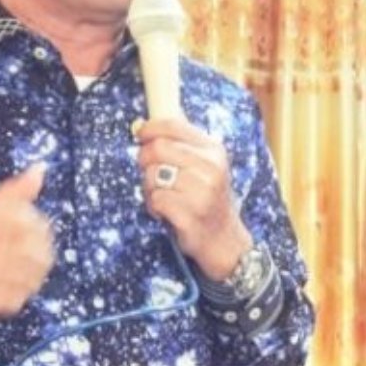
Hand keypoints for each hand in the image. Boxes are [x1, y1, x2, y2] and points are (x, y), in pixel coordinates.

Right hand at [0, 164, 54, 326]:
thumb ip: (7, 193)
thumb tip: (40, 170)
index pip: (22, 217)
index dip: (41, 229)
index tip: (43, 236)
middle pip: (24, 247)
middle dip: (41, 256)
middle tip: (42, 261)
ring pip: (18, 275)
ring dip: (32, 279)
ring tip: (30, 279)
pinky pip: (5, 299)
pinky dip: (16, 298)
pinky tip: (14, 294)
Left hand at [135, 118, 250, 280]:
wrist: (225, 240)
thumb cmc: (207, 198)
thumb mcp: (205, 166)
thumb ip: (179, 145)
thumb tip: (141, 126)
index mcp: (214, 150)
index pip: (173, 125)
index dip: (150, 128)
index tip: (140, 134)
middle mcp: (211, 168)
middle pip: (157, 148)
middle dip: (144, 159)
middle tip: (150, 173)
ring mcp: (202, 193)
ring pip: (152, 175)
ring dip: (148, 187)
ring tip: (162, 196)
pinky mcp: (190, 215)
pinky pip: (155, 199)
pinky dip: (153, 206)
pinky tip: (164, 212)